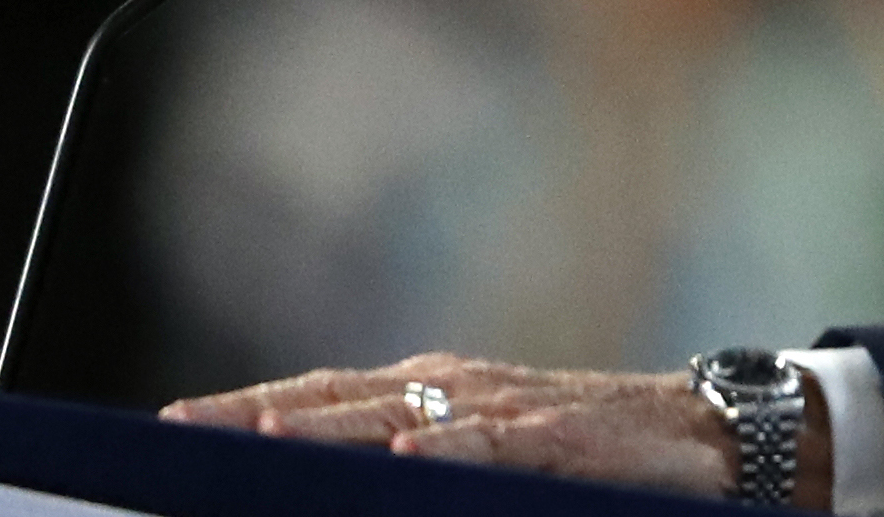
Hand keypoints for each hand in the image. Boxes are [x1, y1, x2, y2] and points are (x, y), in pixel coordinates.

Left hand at [159, 351, 833, 507]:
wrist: (715, 441)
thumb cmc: (594, 460)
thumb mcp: (496, 467)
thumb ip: (418, 474)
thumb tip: (343, 491)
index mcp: (434, 398)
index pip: (323, 398)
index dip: (248, 409)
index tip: (168, 429)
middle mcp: (462, 392)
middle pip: (344, 400)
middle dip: (260, 417)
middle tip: (181, 433)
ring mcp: (513, 408)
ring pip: (406, 414)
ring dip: (332, 426)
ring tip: (263, 438)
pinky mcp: (567, 435)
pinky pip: (500, 440)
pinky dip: (450, 445)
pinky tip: (408, 454)